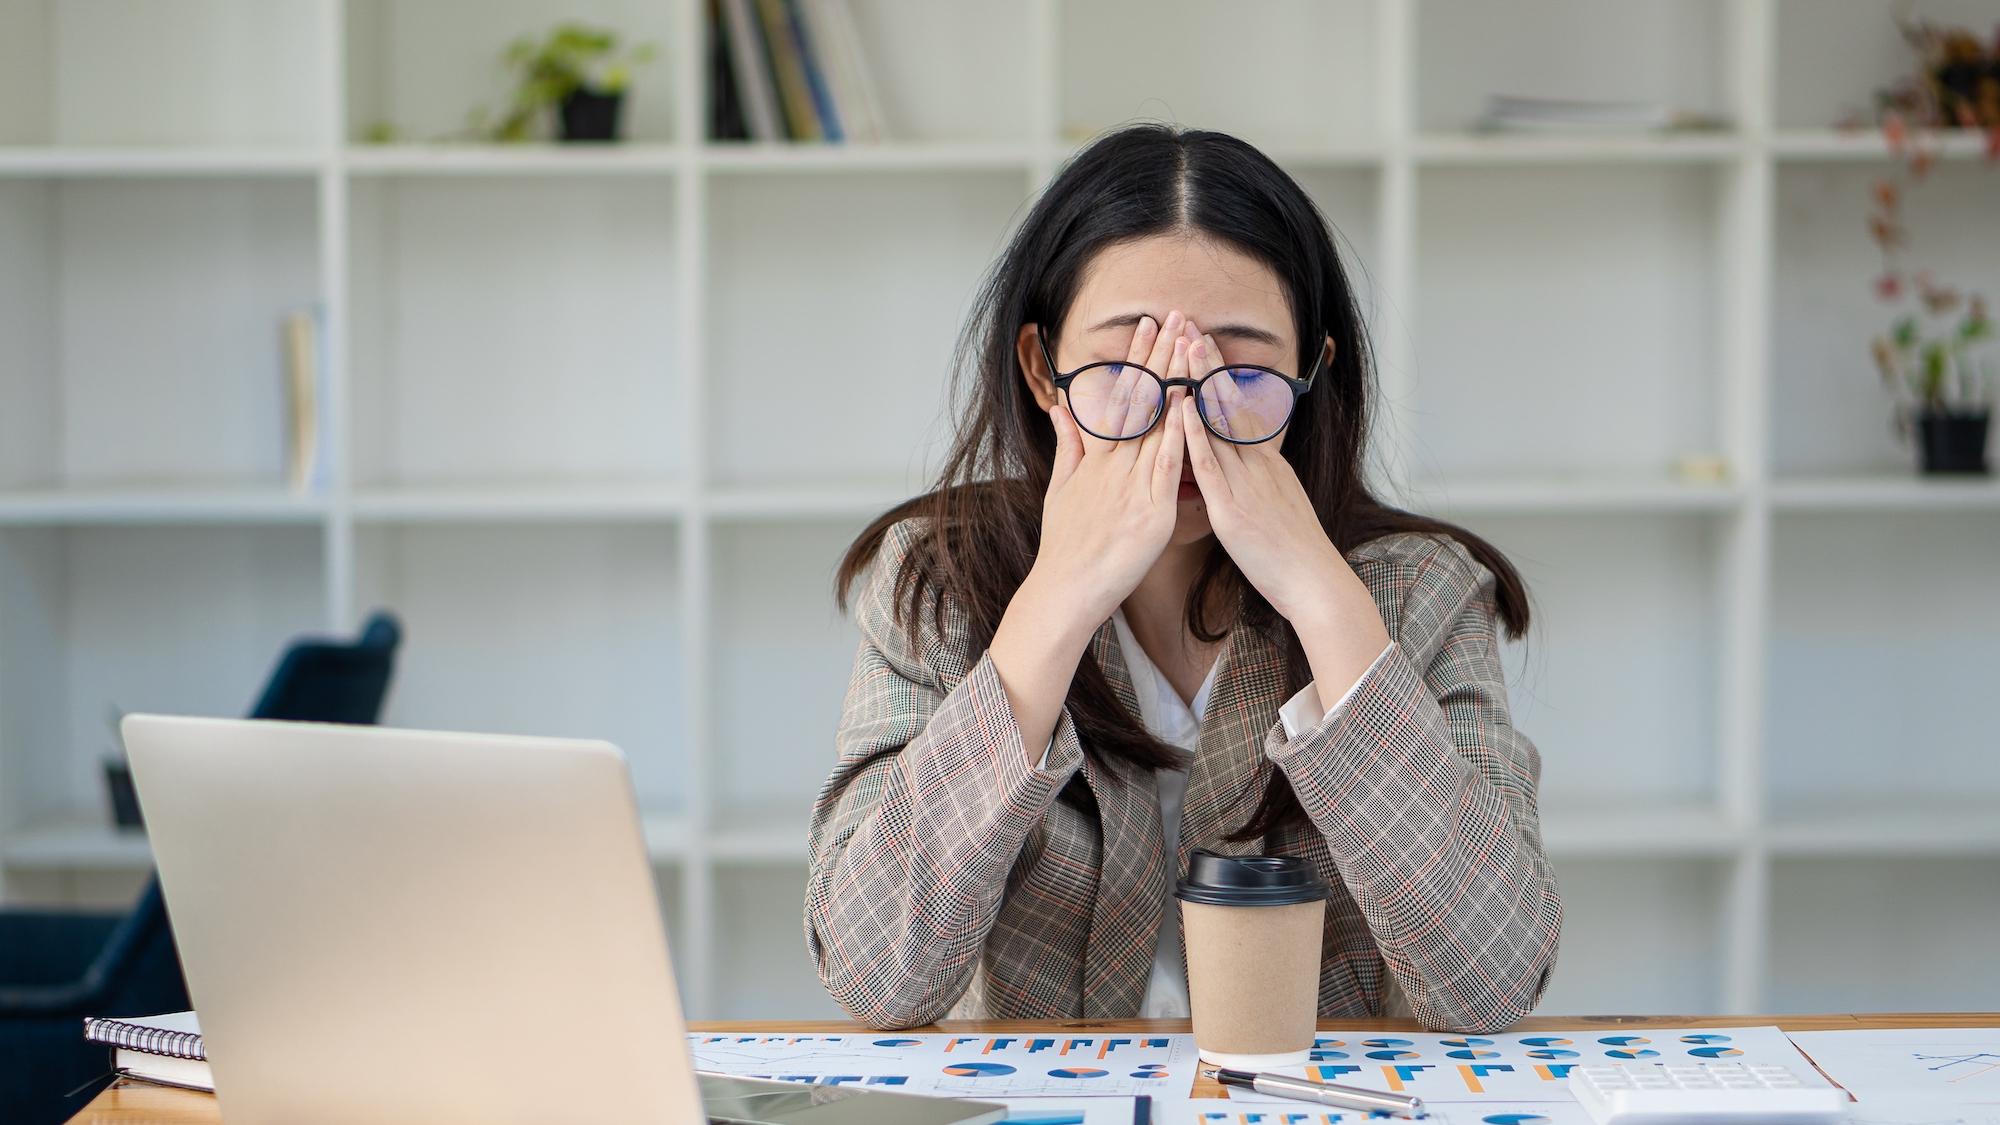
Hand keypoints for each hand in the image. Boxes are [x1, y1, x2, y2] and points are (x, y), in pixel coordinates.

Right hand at [1030, 311, 1190, 622]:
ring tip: (1188, 345)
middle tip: (1173, 316)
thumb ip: (1067, 447)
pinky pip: (1167, 466)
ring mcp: (1133, 486)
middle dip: (1158, 356)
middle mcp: (1114, 465)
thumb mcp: (1060, 490)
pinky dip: (1177, 435)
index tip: (1147, 327)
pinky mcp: (1151, 512)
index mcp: (1097, 459)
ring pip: (1156, 423)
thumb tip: (1062, 410)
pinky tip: (1189, 406)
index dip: (1136, 360)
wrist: (1066, 589)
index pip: (1120, 396)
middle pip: (1140, 400)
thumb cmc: (1066, 546)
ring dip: (1174, 380)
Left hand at [1179, 326, 1387, 655]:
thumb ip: (1256, 482)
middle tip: (1188, 327)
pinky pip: (1211, 467)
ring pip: (1219, 424)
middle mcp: (1257, 465)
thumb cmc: (1291, 553)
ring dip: (1199, 385)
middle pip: (1229, 404)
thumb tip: (1242, 467)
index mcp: (1265, 464)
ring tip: (1183, 349)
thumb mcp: (1275, 505)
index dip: (1218, 375)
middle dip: (1207, 365)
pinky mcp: (1234, 509)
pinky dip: (1197, 436)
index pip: (1238, 410)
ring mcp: (1246, 484)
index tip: (1201, 344)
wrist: (1314, 582)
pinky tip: (1183, 410)